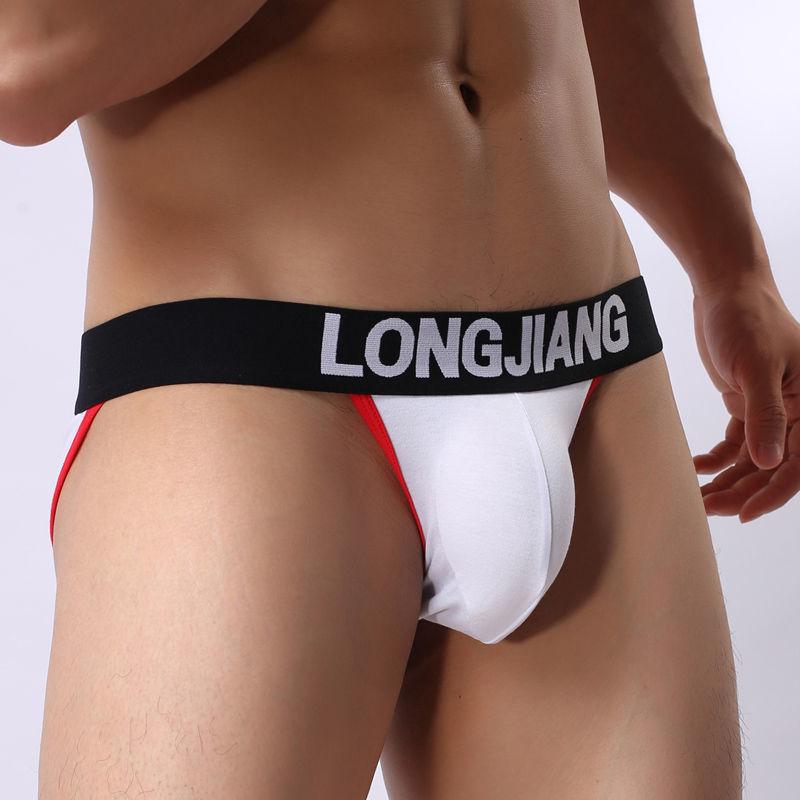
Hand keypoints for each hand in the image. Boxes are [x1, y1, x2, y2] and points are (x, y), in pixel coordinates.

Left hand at [691, 273, 799, 521]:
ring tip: (697, 497)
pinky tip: (696, 467)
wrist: (724, 289)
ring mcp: (771, 409)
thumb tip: (772, 463)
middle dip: (742, 491)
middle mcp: (797, 411)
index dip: (774, 493)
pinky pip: (736, 443)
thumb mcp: (756, 367)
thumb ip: (766, 415)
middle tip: (706, 507)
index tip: (743, 513)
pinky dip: (717, 458)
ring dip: (727, 480)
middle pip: (772, 467)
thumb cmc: (747, 320)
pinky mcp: (746, 403)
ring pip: (752, 459)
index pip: (798, 462)